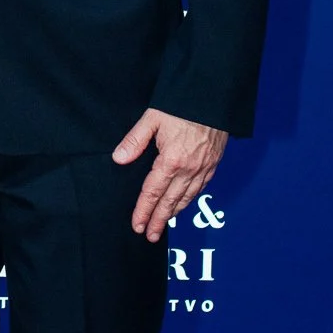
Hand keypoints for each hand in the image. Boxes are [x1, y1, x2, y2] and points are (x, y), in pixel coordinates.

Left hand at [112, 107, 227, 241]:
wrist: (214, 96)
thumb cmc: (182, 105)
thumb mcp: (152, 118)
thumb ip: (135, 141)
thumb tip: (118, 159)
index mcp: (171, 160)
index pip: (153, 192)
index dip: (144, 211)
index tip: (137, 225)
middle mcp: (189, 169)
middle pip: (170, 201)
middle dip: (159, 220)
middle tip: (150, 236)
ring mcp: (204, 168)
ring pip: (187, 198)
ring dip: (174, 213)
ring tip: (164, 224)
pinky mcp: (214, 163)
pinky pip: (200, 188)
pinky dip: (190, 200)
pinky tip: (184, 204)